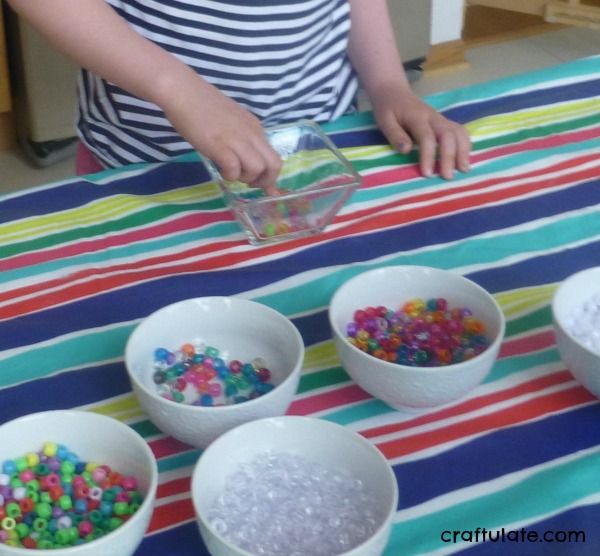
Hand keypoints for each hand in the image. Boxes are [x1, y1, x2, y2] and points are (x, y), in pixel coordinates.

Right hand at [162, 71, 281, 193]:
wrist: (183, 91)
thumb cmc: (204, 106)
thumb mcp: (233, 123)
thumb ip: (243, 140)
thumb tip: (248, 160)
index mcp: (256, 128)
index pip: (275, 158)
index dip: (270, 176)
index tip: (261, 184)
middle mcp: (251, 133)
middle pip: (274, 165)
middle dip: (264, 182)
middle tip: (248, 183)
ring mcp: (236, 139)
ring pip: (257, 168)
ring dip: (245, 178)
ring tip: (231, 173)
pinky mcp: (219, 145)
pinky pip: (234, 169)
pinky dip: (229, 175)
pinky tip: (220, 169)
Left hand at [371, 85, 470, 179]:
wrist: (394, 92)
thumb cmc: (388, 109)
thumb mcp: (384, 120)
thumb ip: (395, 135)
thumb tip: (406, 150)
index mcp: (417, 117)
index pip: (427, 137)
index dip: (429, 156)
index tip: (428, 174)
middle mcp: (433, 117)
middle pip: (448, 135)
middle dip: (450, 156)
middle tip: (448, 177)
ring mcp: (441, 119)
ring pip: (459, 132)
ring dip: (463, 151)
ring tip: (464, 170)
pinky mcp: (444, 122)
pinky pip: (460, 132)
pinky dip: (465, 145)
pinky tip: (465, 159)